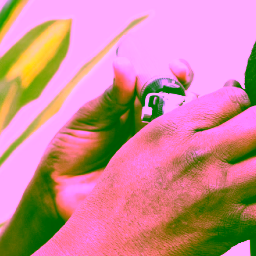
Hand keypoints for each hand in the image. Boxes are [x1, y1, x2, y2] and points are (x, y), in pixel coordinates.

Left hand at [31, 57, 193, 226]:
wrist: (59, 192)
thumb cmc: (70, 150)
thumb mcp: (88, 119)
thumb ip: (111, 96)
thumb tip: (125, 64)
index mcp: (136, 105)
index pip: (165, 83)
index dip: (176, 75)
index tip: (177, 70)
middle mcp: (154, 126)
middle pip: (186, 105)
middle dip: (192, 97)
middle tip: (187, 97)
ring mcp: (162, 152)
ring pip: (190, 133)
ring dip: (196, 124)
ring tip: (187, 123)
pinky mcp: (164, 177)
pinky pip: (183, 164)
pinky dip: (191, 156)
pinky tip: (189, 153)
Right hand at [57, 87, 255, 255]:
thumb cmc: (115, 203)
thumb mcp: (137, 148)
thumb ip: (178, 127)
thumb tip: (216, 106)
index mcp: (173, 128)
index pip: (235, 96)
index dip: (243, 106)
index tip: (239, 121)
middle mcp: (200, 153)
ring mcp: (219, 190)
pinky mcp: (231, 226)